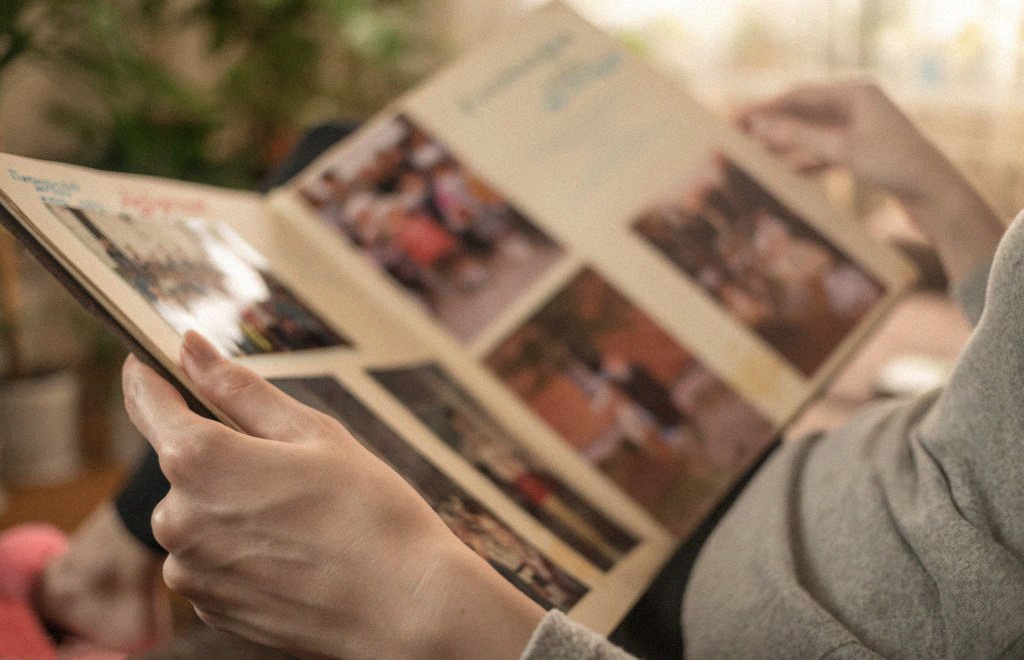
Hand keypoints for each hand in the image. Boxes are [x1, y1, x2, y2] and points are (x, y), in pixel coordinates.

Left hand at [122, 331, 543, 658]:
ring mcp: (191, 571)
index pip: (150, 404)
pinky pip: (214, 561)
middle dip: (226, 458)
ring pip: (200, 517)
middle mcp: (178, 519)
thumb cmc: (368, 511)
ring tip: (306, 521)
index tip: (150, 360)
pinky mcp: (211, 610)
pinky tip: (297, 554)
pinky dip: (244, 550)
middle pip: (184, 466)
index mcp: (198, 460)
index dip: (151, 378)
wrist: (404, 608)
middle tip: (295, 468)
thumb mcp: (312, 433)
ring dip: (234, 508)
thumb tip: (190, 347)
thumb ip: (239, 390)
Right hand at [739, 79, 941, 199]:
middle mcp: (858, 106)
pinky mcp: (864, 153)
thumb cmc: (894, 164)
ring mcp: (861, 129)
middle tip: (740, 138)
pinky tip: (787, 175)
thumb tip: (760, 126)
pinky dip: (806, 162)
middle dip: (773, 127)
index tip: (738, 118)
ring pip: (813, 135)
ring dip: (786, 146)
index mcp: (855, 93)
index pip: (800, 95)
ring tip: (757, 157)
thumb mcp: (841, 148)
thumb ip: (799, 137)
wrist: (935, 194)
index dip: (767, 107)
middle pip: (805, 113)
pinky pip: (826, 153)